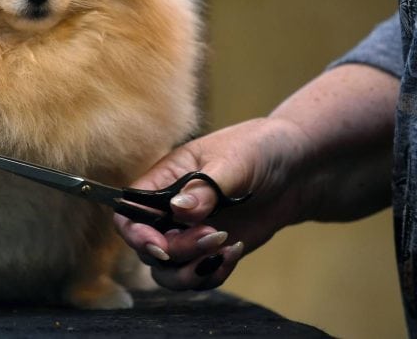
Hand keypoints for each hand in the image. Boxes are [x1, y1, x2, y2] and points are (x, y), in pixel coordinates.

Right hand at [115, 116, 310, 289]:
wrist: (296, 168)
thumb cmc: (259, 149)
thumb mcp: (234, 161)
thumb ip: (205, 188)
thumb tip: (177, 210)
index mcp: (163, 180)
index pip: (128, 213)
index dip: (136, 234)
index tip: (161, 245)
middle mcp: (169, 210)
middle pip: (148, 248)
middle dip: (177, 251)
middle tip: (215, 234)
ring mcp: (189, 233)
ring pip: (167, 271)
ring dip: (191, 271)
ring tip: (224, 249)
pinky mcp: (210, 250)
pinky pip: (198, 276)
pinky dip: (212, 274)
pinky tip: (235, 251)